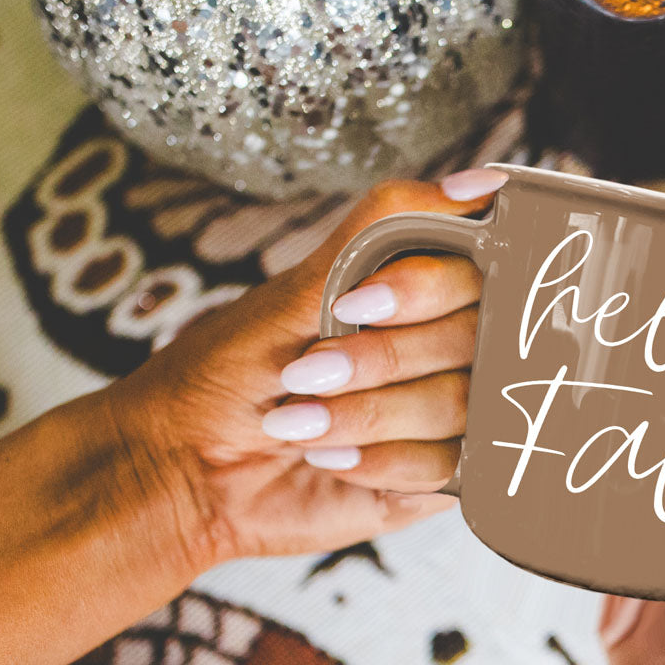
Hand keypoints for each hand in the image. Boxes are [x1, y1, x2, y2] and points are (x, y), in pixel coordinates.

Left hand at [108, 171, 506, 568]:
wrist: (185, 466)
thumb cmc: (230, 370)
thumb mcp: (302, 286)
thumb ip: (388, 227)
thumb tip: (478, 184)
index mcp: (418, 299)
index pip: (477, 275)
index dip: (423, 292)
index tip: (353, 307)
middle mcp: (440, 355)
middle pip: (473, 344)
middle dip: (383, 361)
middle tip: (308, 372)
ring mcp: (442, 419)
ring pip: (461, 410)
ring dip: (369, 416)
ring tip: (303, 422)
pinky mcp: (435, 479)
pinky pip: (447, 469)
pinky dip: (379, 462)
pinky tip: (331, 460)